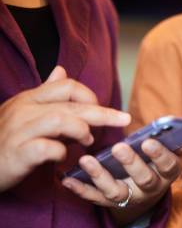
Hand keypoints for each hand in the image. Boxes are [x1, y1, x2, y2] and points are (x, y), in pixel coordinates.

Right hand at [0, 66, 130, 192]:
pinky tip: (63, 157)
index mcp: (29, 99)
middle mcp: (24, 110)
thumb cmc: (5, 139)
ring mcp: (18, 131)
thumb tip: (62, 70)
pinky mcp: (16, 154)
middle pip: (71, 104)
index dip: (90, 96)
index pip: (67, 86)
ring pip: (60, 120)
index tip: (102, 111)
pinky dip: (61, 152)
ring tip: (87, 140)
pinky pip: (46, 148)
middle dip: (102, 112)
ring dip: (81, 129)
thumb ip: (46, 93)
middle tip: (124, 119)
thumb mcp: (23, 111)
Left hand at [61, 139, 181, 225]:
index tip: (149, 141)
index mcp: (167, 173)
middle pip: (143, 179)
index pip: (167, 165)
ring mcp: (129, 198)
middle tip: (118, 147)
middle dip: (131, 163)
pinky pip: (94, 199)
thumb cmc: (157, 164)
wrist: (144, 194)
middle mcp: (150, 189)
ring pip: (116, 191)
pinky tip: (66, 179)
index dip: (159, 155)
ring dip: (100, 176)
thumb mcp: (172, 155)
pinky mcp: (109, 203)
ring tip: (86, 160)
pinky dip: (80, 190)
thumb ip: (180, 145)